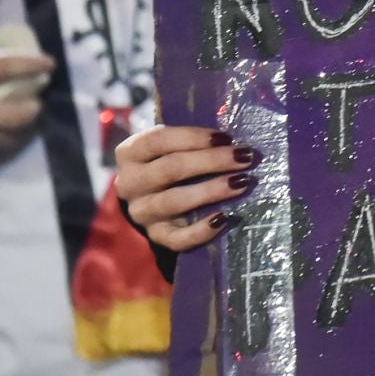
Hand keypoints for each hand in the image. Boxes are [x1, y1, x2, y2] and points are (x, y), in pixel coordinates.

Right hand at [115, 126, 261, 251]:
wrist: (150, 199)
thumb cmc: (167, 162)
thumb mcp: (169, 146)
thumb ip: (191, 141)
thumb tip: (229, 140)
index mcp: (130, 152)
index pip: (159, 140)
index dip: (194, 137)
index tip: (225, 137)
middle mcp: (131, 183)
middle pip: (171, 169)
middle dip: (212, 161)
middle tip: (243, 158)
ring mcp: (142, 212)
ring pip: (175, 201)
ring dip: (212, 191)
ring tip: (242, 183)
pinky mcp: (156, 236)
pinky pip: (177, 238)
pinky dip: (201, 230)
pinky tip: (223, 219)